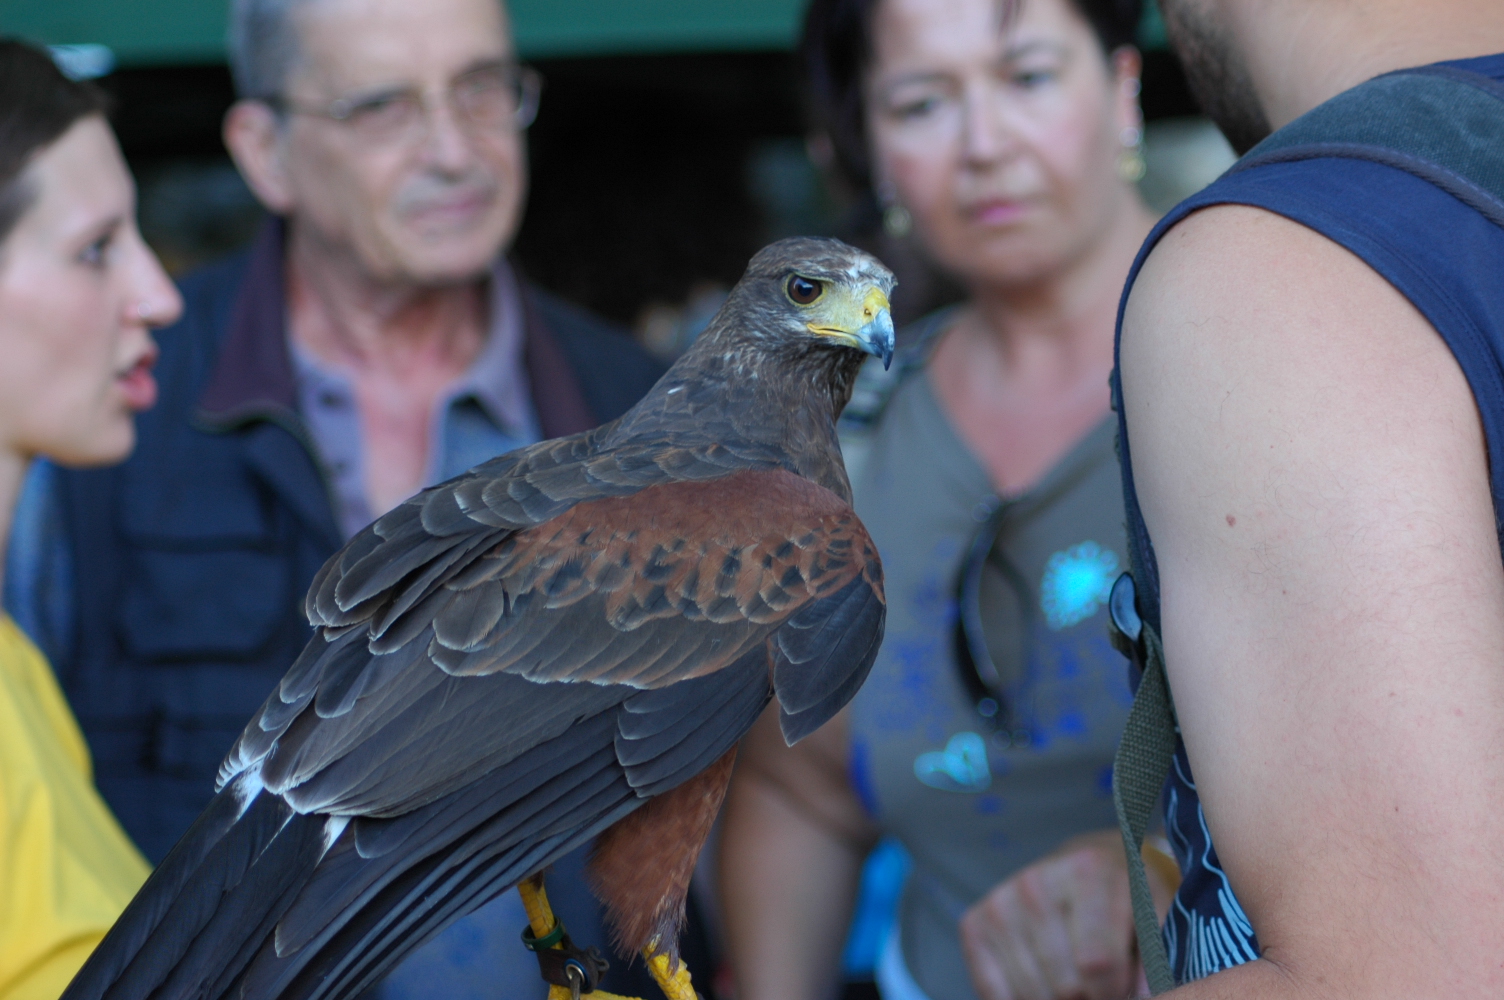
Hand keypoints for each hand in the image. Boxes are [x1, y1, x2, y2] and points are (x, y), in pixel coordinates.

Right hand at [958, 829, 1145, 999]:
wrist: (1086, 868)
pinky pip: (995, 994)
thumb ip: (1154, 964)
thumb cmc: (1127, 899)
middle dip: (1090, 998)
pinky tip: (1043, 984)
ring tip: (1076, 982)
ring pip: (1031, 993)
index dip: (1116, 991)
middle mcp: (1035, 882)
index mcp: (1088, 871)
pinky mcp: (973, 924)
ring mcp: (999, 903)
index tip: (1124, 987)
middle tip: (1100, 984)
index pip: (1098, 964)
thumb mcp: (1155, 920)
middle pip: (1065, 984)